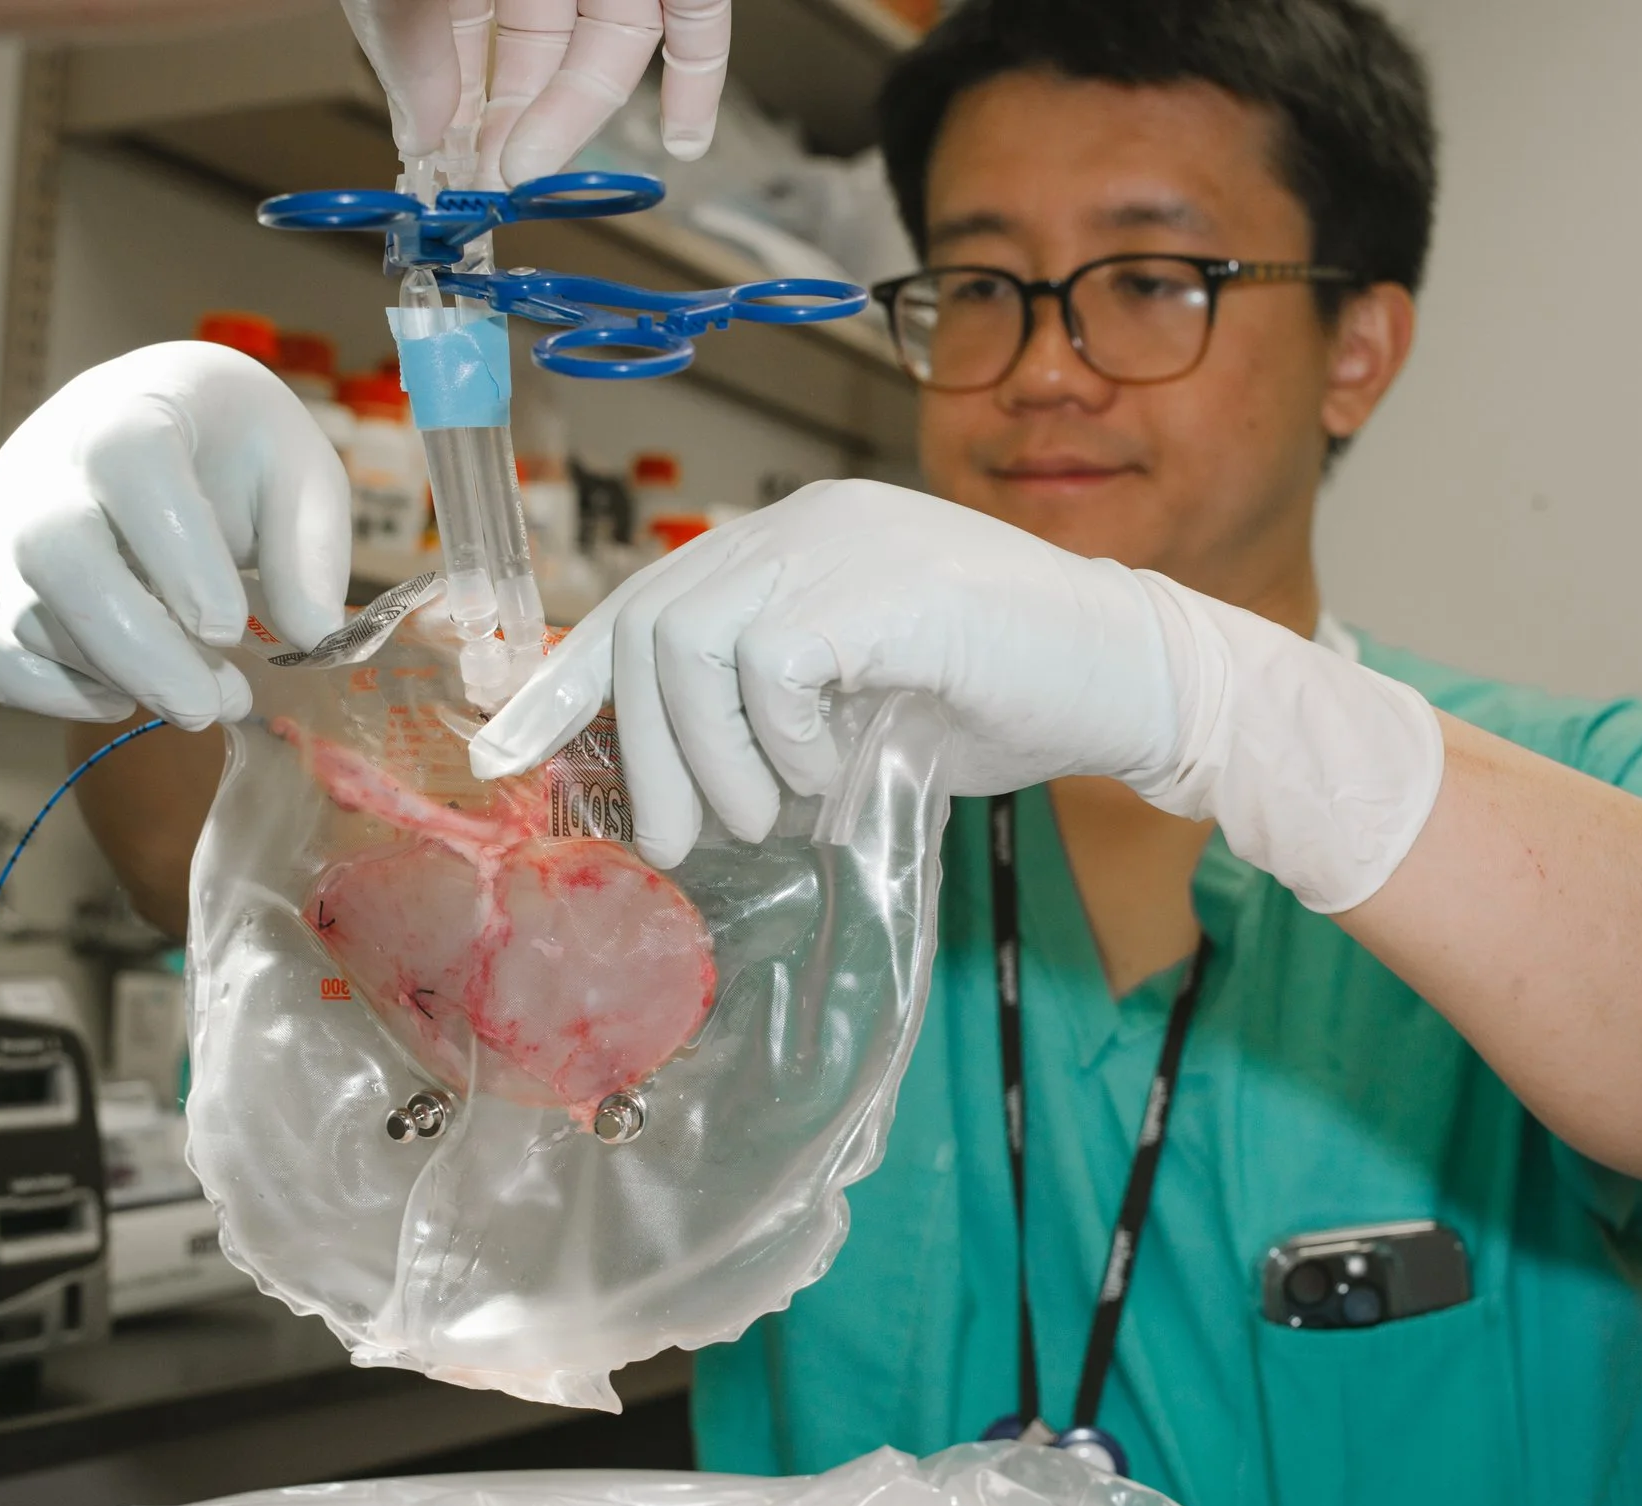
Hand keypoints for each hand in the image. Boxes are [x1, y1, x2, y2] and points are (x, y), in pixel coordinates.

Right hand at [0, 343, 349, 729]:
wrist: (156, 421)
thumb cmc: (234, 449)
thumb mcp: (300, 475)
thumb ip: (311, 549)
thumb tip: (311, 637)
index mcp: (133, 409)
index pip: (130, 459)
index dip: (178, 551)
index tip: (231, 626)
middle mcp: (44, 461)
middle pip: (55, 551)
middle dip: (139, 649)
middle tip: (213, 706)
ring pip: (24, 613)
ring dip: (115, 676)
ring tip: (202, 698)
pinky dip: (41, 690)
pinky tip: (118, 695)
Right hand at [343, 0, 729, 185]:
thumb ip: (405, 39)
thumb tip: (422, 130)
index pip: (465, 46)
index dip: (458, 113)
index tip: (449, 173)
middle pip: (538, 55)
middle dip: (515, 121)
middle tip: (490, 177)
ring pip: (606, 43)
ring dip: (574, 113)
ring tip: (533, 165)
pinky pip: (694, 15)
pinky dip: (696, 77)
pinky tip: (682, 143)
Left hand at [469, 481, 1444, 911]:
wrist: (1131, 683)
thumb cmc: (1000, 701)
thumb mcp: (853, 717)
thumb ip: (766, 724)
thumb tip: (666, 795)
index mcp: (789, 546)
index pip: (642, 601)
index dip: (565, 681)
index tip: (510, 753)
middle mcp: (801, 525)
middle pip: (649, 625)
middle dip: (645, 754)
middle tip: (676, 843)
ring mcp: (842, 542)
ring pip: (692, 644)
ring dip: (715, 758)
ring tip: (768, 818)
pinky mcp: (882, 582)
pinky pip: (772, 663)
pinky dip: (784, 739)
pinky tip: (829, 775)